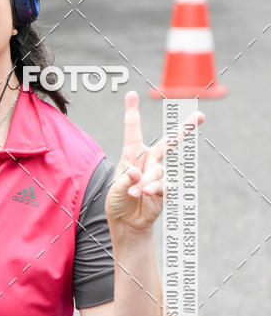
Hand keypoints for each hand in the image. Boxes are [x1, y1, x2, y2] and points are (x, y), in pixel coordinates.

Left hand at [105, 90, 203, 232]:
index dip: (132, 112)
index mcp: (132, 154)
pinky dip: (154, 189)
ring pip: (158, 170)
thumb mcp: (115, 188)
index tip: (132, 94)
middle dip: (184, 130)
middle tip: (200, 116)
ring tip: (135, 193)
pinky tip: (146, 193)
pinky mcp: (164, 189)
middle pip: (168, 142)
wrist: (126, 222)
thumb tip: (136, 173)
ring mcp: (158, 175)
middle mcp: (147, 161)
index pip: (133, 130)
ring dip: (145, 182)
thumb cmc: (118, 200)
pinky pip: (164, 185)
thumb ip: (126, 179)